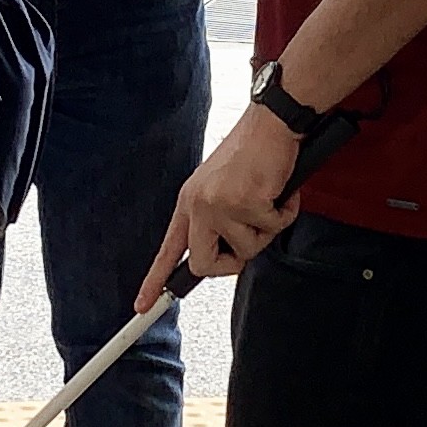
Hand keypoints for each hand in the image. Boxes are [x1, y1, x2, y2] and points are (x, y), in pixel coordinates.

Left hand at [135, 108, 300, 309]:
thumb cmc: (252, 153)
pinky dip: (285, 213)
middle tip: (249, 240)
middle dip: (231, 263)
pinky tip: (280, 189)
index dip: (155, 280)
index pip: (169, 248)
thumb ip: (217, 220)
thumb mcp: (221, 187)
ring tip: (268, 199)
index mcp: (190, 201)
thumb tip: (227, 256)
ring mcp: (221, 204)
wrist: (270, 122)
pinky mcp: (247, 202)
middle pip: (204, 265)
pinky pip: (273, 230)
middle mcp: (199, 204)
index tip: (142, 305)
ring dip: (266, 230)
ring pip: (247, 251)